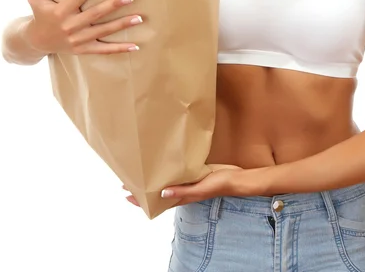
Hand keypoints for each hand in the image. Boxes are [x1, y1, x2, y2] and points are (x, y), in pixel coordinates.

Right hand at [26, 0, 142, 54]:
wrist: (37, 42)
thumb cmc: (40, 15)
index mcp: (60, 11)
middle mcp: (70, 26)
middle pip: (95, 14)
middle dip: (113, 6)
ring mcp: (78, 39)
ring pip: (104, 31)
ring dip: (122, 25)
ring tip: (139, 18)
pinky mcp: (84, 49)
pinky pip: (104, 50)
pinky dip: (120, 49)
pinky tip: (135, 45)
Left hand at [122, 165, 244, 207]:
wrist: (237, 178)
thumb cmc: (220, 184)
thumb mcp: (201, 188)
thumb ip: (184, 191)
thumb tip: (162, 193)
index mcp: (184, 196)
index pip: (159, 201)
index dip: (143, 201)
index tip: (127, 195)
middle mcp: (184, 190)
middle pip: (160, 191)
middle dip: (146, 188)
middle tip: (130, 181)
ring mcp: (190, 181)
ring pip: (169, 181)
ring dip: (157, 178)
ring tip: (145, 171)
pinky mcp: (196, 172)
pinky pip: (179, 173)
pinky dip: (170, 170)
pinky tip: (166, 162)